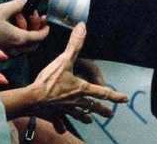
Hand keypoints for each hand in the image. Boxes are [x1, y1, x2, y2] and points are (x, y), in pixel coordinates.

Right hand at [0, 0, 48, 53]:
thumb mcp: (2, 9)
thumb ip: (17, 4)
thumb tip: (26, 2)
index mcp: (18, 38)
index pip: (40, 36)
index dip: (45, 28)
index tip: (46, 21)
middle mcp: (14, 48)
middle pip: (34, 43)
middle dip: (36, 28)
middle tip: (33, 16)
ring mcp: (7, 51)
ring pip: (25, 46)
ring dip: (26, 32)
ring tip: (19, 18)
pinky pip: (15, 47)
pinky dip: (18, 37)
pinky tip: (11, 26)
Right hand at [2, 24, 127, 131]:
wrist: (32, 99)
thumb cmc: (49, 81)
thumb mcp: (64, 60)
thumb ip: (75, 44)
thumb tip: (82, 28)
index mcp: (81, 89)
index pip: (103, 93)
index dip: (115, 95)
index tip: (124, 99)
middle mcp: (76, 101)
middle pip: (93, 107)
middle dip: (102, 111)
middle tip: (110, 114)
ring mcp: (65, 110)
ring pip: (79, 115)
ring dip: (85, 117)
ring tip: (90, 121)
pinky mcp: (54, 115)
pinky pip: (60, 122)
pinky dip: (62, 125)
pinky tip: (63, 128)